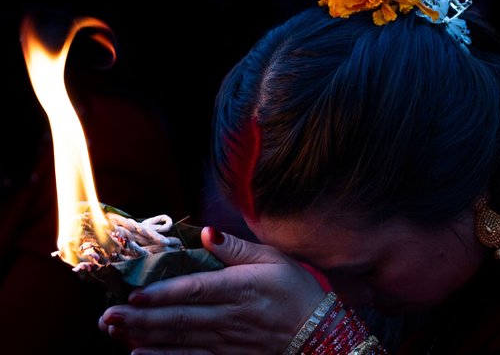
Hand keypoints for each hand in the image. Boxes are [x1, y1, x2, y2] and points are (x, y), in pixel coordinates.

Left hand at [98, 227, 327, 354]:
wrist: (318, 333)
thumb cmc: (295, 290)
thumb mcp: (273, 260)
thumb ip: (236, 248)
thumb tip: (206, 233)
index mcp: (240, 288)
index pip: (196, 290)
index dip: (164, 293)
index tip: (135, 293)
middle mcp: (229, 317)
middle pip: (180, 319)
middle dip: (141, 318)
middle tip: (107, 315)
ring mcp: (226, 341)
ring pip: (179, 340)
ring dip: (144, 335)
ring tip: (113, 331)